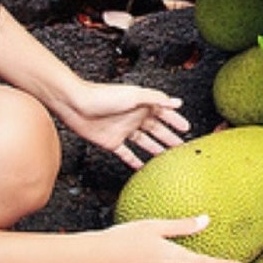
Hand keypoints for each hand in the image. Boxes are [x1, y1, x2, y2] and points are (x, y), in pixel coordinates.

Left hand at [57, 82, 190, 168]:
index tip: (186, 128)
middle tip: (181, 147)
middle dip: (169, 137)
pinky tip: (141, 167)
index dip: (175, 120)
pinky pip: (126, 153)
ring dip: (155, 149)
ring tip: (166, 158)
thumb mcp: (133, 95)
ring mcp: (123, 130)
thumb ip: (155, 98)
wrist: (76, 104)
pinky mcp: (112, 141)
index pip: (164, 114)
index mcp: (142, 105)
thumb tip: (176, 102)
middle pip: (156, 130)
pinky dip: (133, 161)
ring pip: (144, 142)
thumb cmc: (102, 95)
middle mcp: (134, 117)